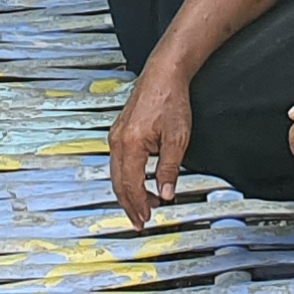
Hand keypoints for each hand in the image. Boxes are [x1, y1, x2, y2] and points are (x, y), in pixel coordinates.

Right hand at [110, 65, 194, 226]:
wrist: (164, 74)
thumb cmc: (170, 99)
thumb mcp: (177, 139)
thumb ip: (169, 169)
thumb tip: (166, 192)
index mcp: (130, 144)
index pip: (131, 185)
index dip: (138, 205)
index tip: (146, 217)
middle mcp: (118, 141)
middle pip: (119, 183)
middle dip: (129, 204)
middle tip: (140, 220)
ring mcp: (116, 135)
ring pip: (116, 173)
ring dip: (129, 191)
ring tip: (144, 204)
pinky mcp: (120, 131)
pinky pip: (118, 162)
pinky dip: (127, 177)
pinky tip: (139, 182)